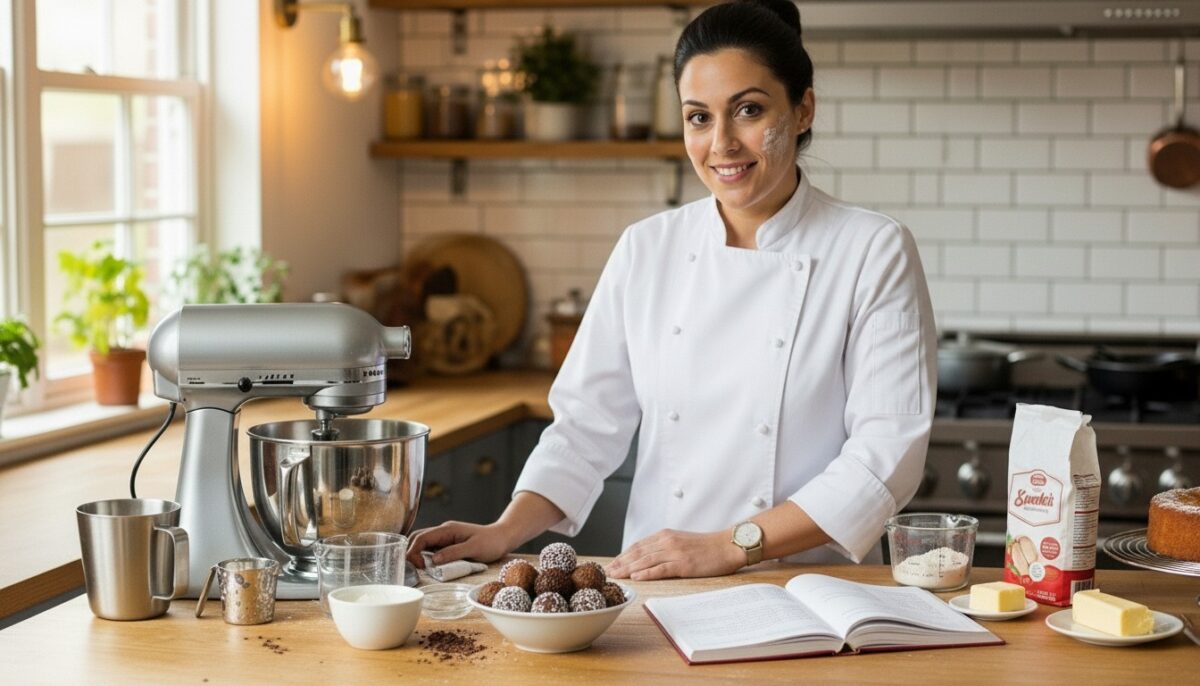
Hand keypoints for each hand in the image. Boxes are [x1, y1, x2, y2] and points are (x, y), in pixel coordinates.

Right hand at [405, 520, 512, 569]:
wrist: (503, 537)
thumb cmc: (491, 542)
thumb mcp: (473, 548)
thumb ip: (453, 553)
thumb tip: (433, 560)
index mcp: (447, 529)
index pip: (422, 537)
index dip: (414, 552)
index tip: (418, 567)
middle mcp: (443, 531)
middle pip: (418, 538)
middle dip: (412, 552)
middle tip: (415, 569)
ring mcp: (445, 537)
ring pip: (424, 543)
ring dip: (419, 555)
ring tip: (421, 569)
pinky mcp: (449, 544)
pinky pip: (433, 549)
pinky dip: (427, 557)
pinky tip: (430, 567)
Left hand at [604, 529, 744, 580]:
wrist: (727, 546)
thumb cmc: (706, 546)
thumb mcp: (681, 541)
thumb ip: (665, 546)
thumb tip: (648, 557)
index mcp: (665, 535)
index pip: (638, 545)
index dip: (623, 555)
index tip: (612, 564)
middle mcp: (667, 541)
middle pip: (638, 553)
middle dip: (620, 563)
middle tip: (607, 572)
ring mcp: (675, 552)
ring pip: (646, 561)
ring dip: (628, 569)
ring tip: (616, 576)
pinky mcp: (684, 564)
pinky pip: (661, 569)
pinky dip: (647, 573)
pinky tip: (636, 577)